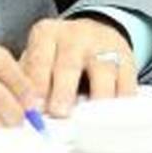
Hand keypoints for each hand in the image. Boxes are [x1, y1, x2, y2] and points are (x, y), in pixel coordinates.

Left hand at [19, 17, 136, 117]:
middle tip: (59, 113)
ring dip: (96, 97)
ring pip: (102, 71)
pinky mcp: (126, 60)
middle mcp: (75, 36)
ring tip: (90, 120)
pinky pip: (126, 84)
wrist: (94, 33)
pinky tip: (113, 117)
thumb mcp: (39, 56)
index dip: (37, 86)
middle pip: (69, 64)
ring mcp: (103, 46)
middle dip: (63, 91)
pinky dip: (120, 102)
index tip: (35, 108)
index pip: (39, 60)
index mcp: (47, 34)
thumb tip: (25, 111)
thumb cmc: (59, 53)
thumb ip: (29, 80)